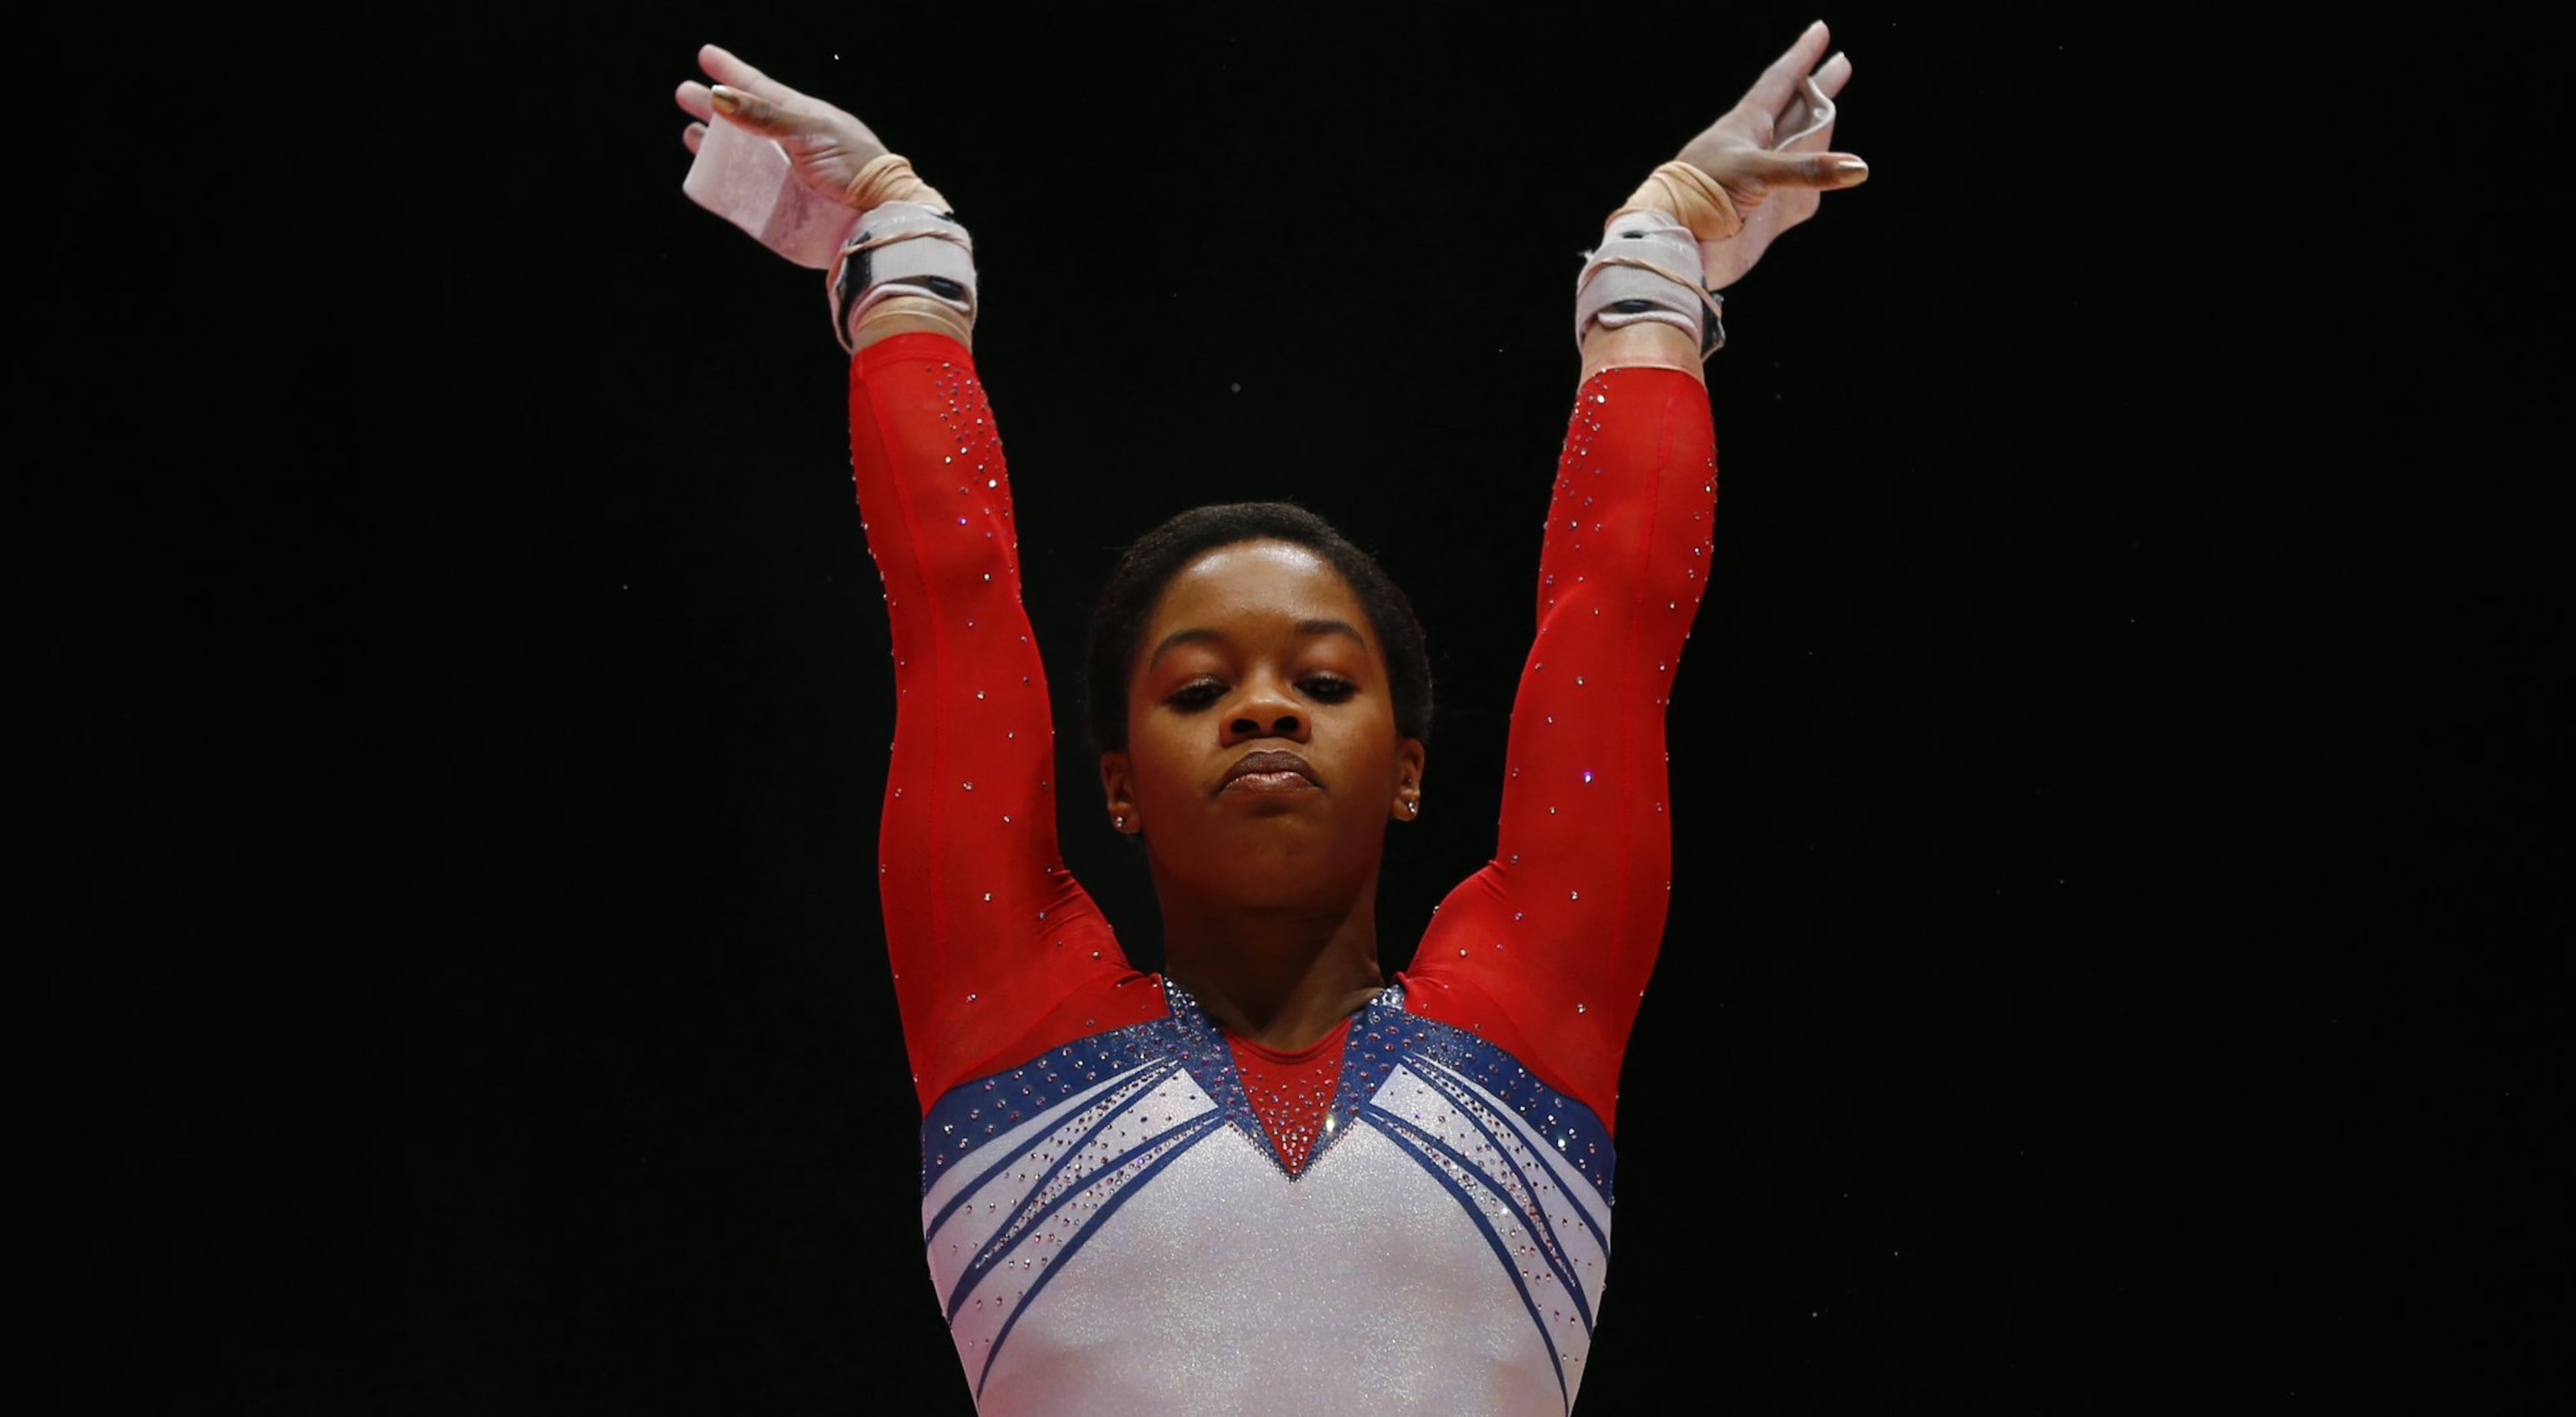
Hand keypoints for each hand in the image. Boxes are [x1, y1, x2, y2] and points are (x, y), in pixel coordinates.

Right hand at [674, 45, 888, 207]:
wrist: (876, 217)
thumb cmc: (855, 168)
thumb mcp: (810, 132)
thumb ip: (765, 116)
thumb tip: (720, 96)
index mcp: (800, 117)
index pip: (758, 89)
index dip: (732, 72)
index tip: (707, 56)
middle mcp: (787, 144)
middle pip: (741, 121)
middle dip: (713, 107)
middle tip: (684, 92)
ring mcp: (781, 176)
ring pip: (738, 155)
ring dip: (712, 143)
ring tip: (690, 131)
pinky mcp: (776, 208)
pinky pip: (740, 192)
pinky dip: (720, 181)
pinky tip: (705, 171)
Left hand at [1670, 21, 1865, 288]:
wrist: (1673, 240)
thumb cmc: (1702, 194)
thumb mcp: (1756, 173)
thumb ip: (1806, 170)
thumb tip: (1857, 168)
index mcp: (1745, 124)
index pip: (1780, 80)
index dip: (1801, 55)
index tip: (1819, 30)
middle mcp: (1752, 145)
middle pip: (1792, 108)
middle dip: (1817, 87)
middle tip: (1842, 63)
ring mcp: (1755, 177)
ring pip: (1793, 145)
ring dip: (1814, 129)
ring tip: (1829, 110)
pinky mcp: (1758, 209)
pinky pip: (1793, 191)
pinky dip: (1809, 182)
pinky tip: (1820, 177)